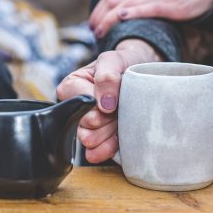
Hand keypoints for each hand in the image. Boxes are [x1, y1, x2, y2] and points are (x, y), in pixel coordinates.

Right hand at [56, 39, 162, 162]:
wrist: (142, 73)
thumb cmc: (123, 63)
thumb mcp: (114, 59)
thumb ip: (106, 76)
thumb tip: (104, 105)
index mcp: (71, 87)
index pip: (79, 105)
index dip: (98, 106)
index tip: (113, 100)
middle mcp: (75, 107)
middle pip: (85, 126)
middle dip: (106, 120)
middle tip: (119, 108)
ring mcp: (87, 125)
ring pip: (90, 140)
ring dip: (108, 133)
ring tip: (119, 120)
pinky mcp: (99, 138)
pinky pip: (97, 152)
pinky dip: (109, 148)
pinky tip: (118, 141)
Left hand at [89, 0, 212, 37]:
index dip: (98, 8)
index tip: (92, 22)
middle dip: (100, 16)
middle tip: (92, 31)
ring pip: (126, 4)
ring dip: (109, 19)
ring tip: (100, 33)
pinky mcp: (172, 4)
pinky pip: (148, 7)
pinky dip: (133, 12)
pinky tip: (121, 18)